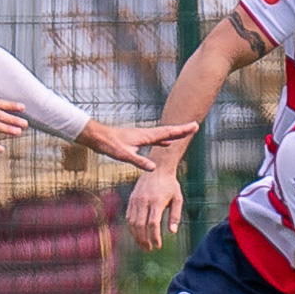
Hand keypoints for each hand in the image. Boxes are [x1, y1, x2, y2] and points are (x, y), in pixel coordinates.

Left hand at [76, 119, 197, 172]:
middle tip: (196, 125)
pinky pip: (156, 139)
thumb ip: (139, 161)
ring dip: (175, 133)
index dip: (182, 130)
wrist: (98, 137)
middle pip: (168, 130)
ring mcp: (143, 135)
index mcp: (146, 136)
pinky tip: (167, 142)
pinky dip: (164, 139)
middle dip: (182, 129)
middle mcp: (146, 133)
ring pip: (163, 134)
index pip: (168, 132)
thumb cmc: (110, 145)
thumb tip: (153, 168)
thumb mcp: (125, 155)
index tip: (194, 126)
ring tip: (186, 133)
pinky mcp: (138, 139)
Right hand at [127, 169, 183, 251]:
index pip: (152, 223)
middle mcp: (143, 201)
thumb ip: (175, 215)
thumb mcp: (178, 198)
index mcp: (156, 201)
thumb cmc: (170, 185)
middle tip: (149, 249)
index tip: (158, 246)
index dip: (154, 237)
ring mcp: (135, 200)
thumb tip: (172, 232)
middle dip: (143, 240)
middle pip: (140, 225)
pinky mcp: (131, 200)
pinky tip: (137, 235)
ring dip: (136, 236)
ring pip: (132, 223)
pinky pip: (128, 217)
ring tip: (143, 245)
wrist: (157, 168)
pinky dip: (132, 228)